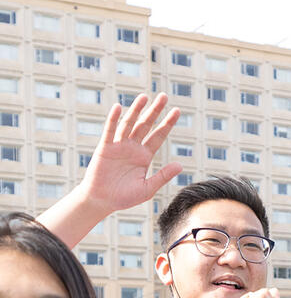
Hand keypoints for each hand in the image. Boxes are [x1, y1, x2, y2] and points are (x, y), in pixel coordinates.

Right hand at [82, 93, 182, 212]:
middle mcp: (132, 147)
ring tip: (144, 97)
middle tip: (164, 96)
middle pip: (145, 125)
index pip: (158, 136)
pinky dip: (113, 119)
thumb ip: (163, 176)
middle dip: (155, 111)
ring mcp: (119, 146)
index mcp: (144, 156)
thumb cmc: (124, 197)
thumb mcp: (147, 188)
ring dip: (136, 110)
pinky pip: (110, 131)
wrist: (103, 201)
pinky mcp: (105, 148)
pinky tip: (118, 107)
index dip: (167, 124)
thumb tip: (180, 165)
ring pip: (129, 124)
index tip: (176, 111)